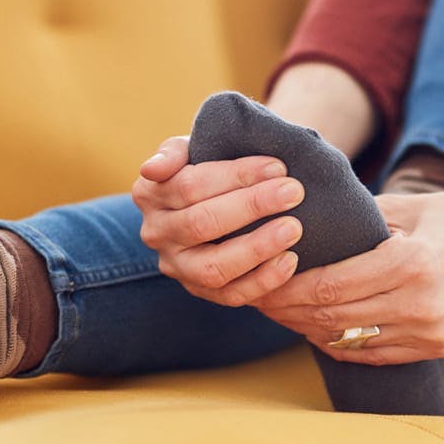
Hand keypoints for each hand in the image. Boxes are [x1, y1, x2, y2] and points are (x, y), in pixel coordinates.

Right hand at [132, 136, 306, 306]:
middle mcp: (156, 234)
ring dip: (257, 248)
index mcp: (149, 194)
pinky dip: (263, 280)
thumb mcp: (189, 150)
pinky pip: (231, 294)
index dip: (235, 176)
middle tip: (293, 192)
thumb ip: (172, 152)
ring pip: (214, 266)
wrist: (215, 200)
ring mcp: (177, 268)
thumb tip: (151, 169)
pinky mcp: (201, 291)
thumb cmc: (207, 168)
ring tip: (294, 228)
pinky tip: (290, 261)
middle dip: (252, 206)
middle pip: (202, 223)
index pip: (190, 185)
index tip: (278, 166)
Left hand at [253, 189, 443, 364]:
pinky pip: (373, 354)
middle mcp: (422, 304)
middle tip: (258, 299)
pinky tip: (314, 329)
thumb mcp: (404, 207)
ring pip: (349, 341)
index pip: (330, 288)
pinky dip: (338, 344)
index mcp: (410, 263)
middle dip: (289, 311)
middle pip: (333, 319)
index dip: (287, 290)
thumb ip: (354, 219)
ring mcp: (432, 332)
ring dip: (307, 330)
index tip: (260, 282)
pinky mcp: (437, 348)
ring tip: (280, 314)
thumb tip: (295, 223)